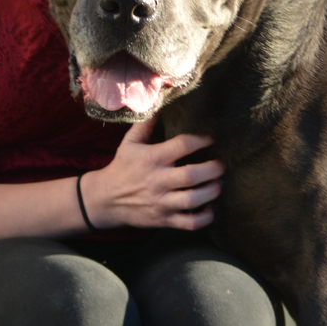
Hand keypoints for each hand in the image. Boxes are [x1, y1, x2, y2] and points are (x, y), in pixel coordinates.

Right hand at [80, 117, 223, 229]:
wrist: (105, 200)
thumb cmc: (122, 167)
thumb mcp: (130, 142)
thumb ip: (147, 123)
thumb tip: (161, 101)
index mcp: (152, 158)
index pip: (182, 145)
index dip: (201, 141)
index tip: (211, 140)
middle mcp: (157, 181)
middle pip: (192, 176)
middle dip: (213, 169)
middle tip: (221, 165)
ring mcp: (161, 203)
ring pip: (193, 200)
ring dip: (212, 192)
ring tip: (218, 184)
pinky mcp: (163, 220)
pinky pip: (189, 224)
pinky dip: (204, 218)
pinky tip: (209, 207)